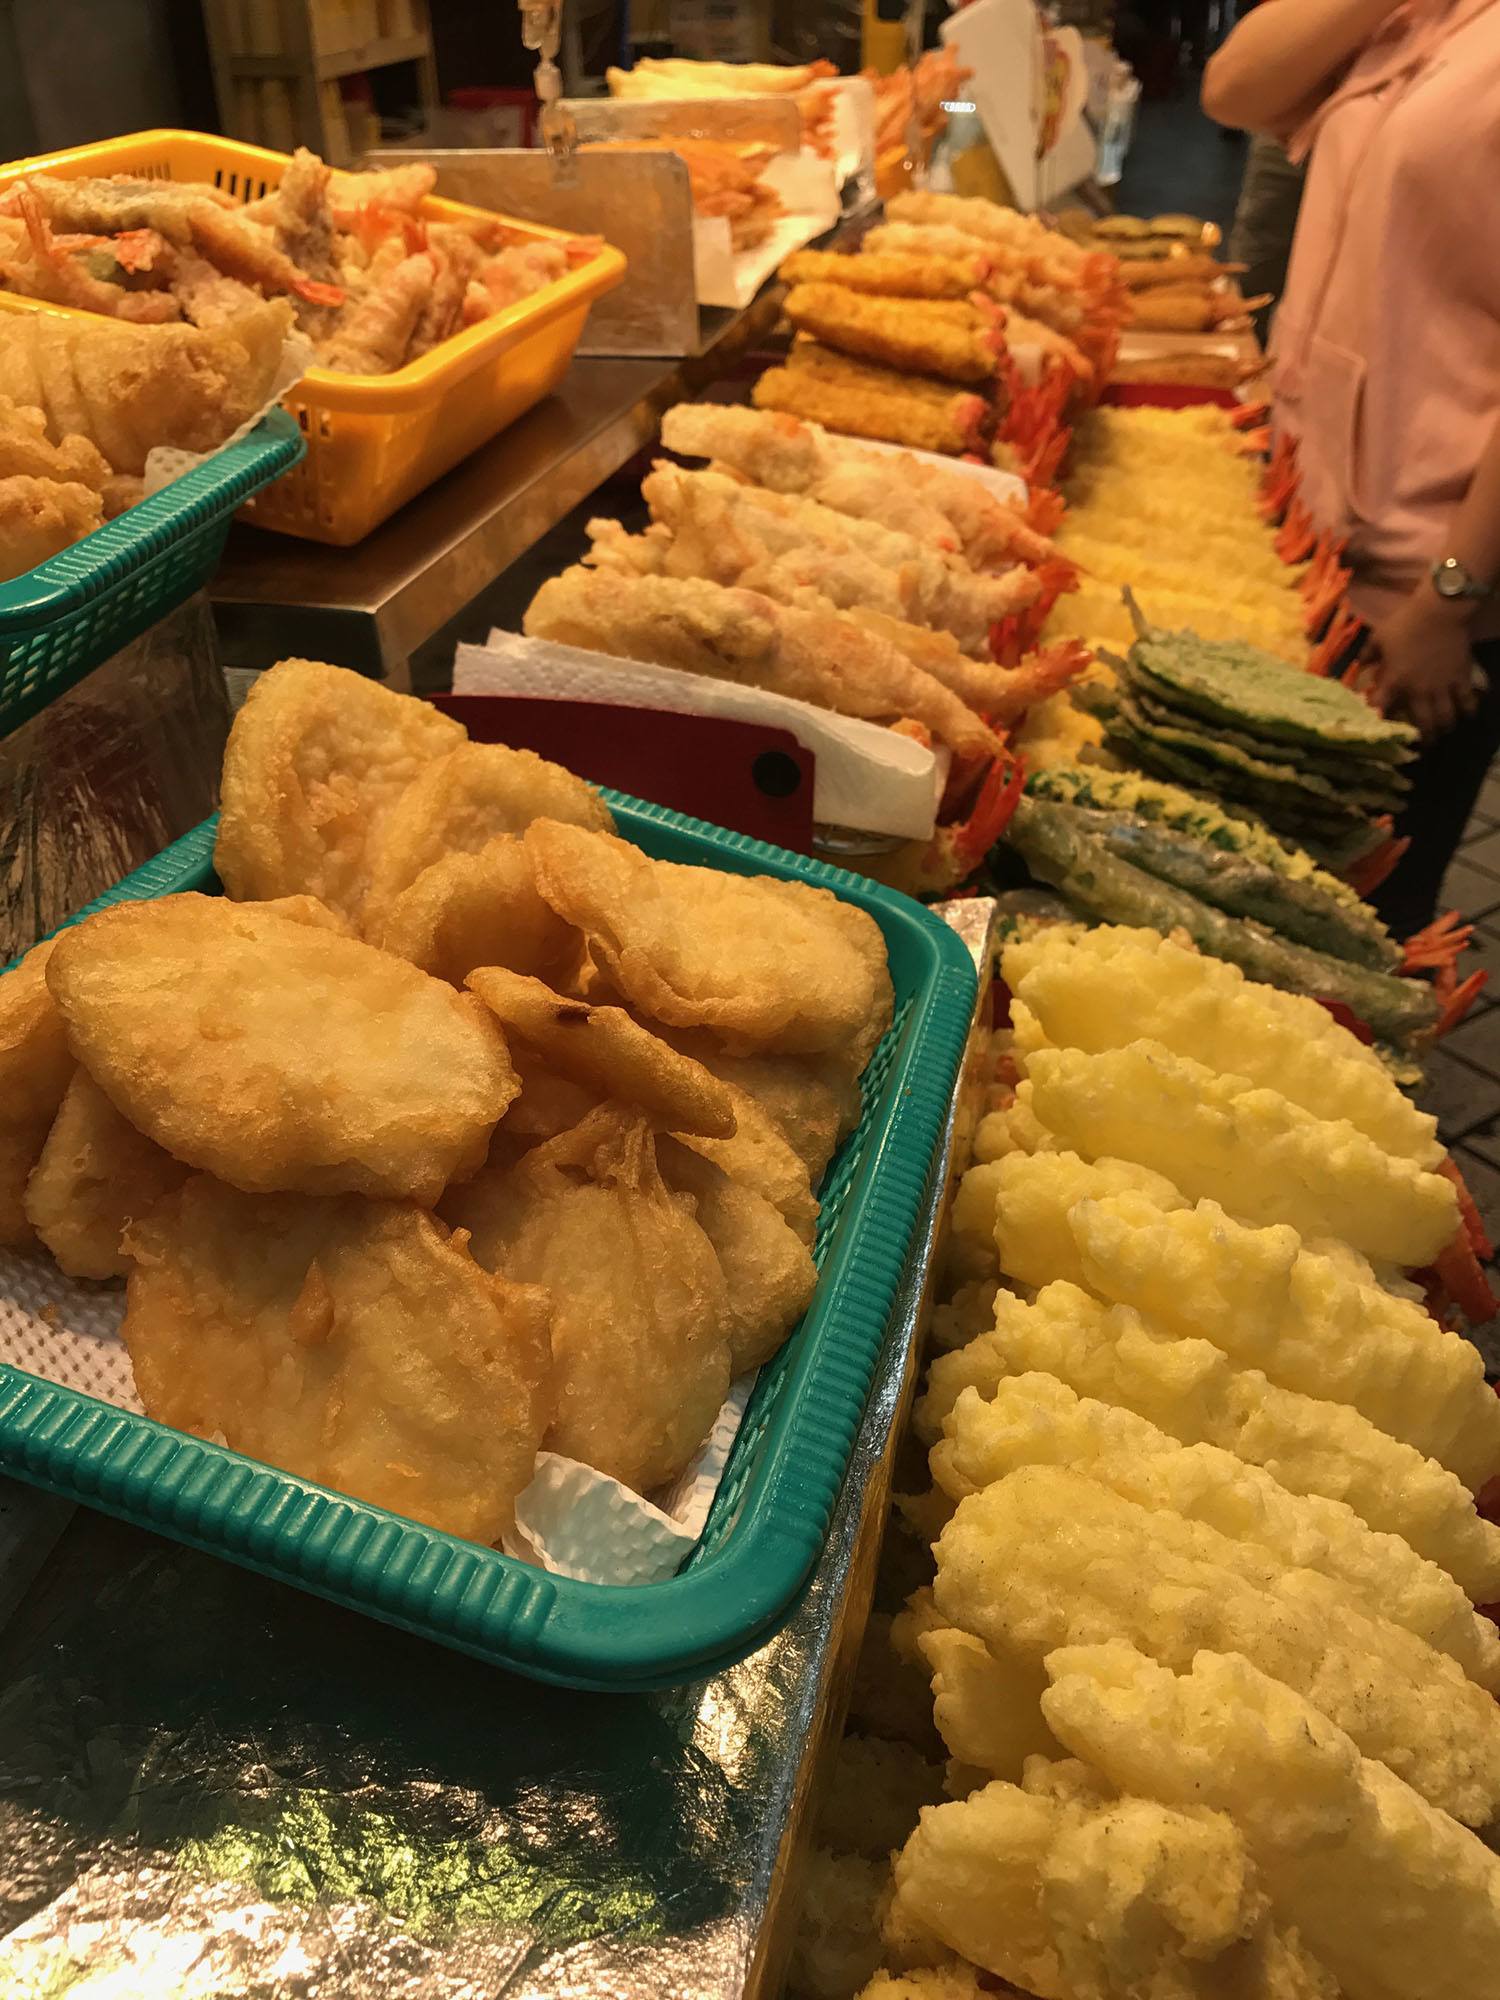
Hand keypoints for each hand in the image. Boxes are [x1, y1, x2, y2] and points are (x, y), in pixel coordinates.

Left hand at [1365, 585, 1480, 737]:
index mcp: (1395, 681)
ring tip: (1442, 731)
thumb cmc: (1405, 623)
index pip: (1382, 709)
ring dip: (1444, 729)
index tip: (1379, 725)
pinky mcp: (1461, 678)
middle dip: (1423, 739)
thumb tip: (1358, 667)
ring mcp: (1442, 686)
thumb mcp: (1378, 637)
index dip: (1378, 720)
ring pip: (1446, 719)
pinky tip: (1465, 714)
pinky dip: (1467, 711)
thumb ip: (1367, 655)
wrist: (1440, 611)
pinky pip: (1468, 702)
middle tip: (1422, 744)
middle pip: (1423, 725)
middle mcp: (1419, 690)